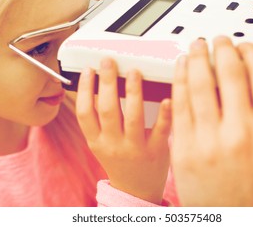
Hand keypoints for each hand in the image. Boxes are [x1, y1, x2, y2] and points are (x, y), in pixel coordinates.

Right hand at [76, 58, 171, 203]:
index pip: (84, 113)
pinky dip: (164, 114)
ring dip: (133, 91)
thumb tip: (96, 87)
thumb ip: (98, 120)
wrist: (136, 190)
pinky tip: (168, 98)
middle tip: (109, 61)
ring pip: (133, 117)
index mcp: (96, 141)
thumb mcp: (100, 143)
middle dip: (107, 82)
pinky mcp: (156, 151)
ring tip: (134, 72)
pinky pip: (161, 130)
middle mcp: (113, 144)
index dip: (84, 89)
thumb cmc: (119, 161)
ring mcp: (135, 148)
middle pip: (107, 109)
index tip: (88, 70)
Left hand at [171, 37, 252, 205]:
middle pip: (229, 73)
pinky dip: (179, 79)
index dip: (251, 52)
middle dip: (223, 48)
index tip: (245, 46)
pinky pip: (178, 103)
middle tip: (218, 41)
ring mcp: (207, 139)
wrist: (229, 219)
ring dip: (197, 57)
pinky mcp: (182, 146)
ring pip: (199, 83)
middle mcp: (239, 132)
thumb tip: (249, 79)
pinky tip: (181, 67)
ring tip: (197, 46)